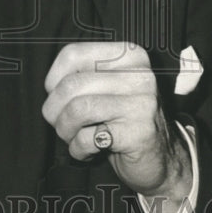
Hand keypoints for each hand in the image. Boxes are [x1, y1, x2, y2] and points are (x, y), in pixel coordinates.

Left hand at [42, 42, 190, 200]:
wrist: (161, 158)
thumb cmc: (123, 119)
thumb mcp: (106, 87)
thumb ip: (82, 75)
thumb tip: (49, 84)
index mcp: (129, 55)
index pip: (73, 54)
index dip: (53, 78)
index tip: (55, 95)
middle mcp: (139, 75)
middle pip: (71, 85)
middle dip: (55, 110)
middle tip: (61, 124)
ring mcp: (142, 103)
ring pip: (77, 110)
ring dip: (65, 130)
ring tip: (73, 137)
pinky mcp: (139, 133)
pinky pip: (88, 138)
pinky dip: (78, 149)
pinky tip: (89, 151)